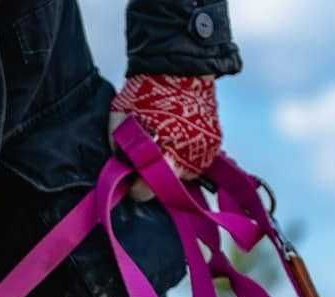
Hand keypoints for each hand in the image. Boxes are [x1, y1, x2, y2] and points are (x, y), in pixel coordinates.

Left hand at [109, 74, 221, 202]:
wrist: (182, 66)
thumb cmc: (146, 93)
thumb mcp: (120, 120)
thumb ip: (118, 150)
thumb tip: (120, 170)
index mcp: (164, 156)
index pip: (146, 192)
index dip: (135, 186)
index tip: (131, 177)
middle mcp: (189, 159)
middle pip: (168, 185)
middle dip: (156, 174)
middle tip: (148, 154)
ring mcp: (206, 151)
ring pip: (185, 174)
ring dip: (174, 164)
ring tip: (165, 141)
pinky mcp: (216, 142)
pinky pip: (198, 158)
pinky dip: (187, 153)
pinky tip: (178, 136)